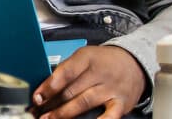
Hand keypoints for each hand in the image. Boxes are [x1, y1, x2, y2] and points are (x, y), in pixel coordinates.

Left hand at [32, 45, 146, 118]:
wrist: (134, 63)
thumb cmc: (103, 61)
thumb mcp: (84, 57)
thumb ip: (66, 70)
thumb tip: (45, 89)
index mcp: (87, 58)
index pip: (65, 73)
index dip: (49, 86)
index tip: (37, 97)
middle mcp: (100, 73)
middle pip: (72, 90)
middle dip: (51, 103)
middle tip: (37, 111)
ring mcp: (112, 89)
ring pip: (84, 102)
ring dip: (64, 113)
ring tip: (50, 118)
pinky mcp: (122, 103)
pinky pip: (110, 115)